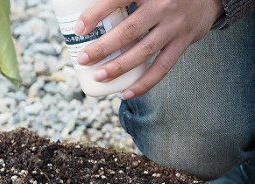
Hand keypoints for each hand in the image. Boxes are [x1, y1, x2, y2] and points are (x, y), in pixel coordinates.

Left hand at [75, 0, 224, 98]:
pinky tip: (125, 93)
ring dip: (119, 67)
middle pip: (129, 30)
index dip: (97, 13)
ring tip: (99, 76)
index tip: (79, 29)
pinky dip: (143, 83)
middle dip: (102, 47)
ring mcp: (175, 25)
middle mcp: (163, 5)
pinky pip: (162, 67)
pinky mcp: (184, 41)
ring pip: (143, 51)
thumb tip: (88, 16)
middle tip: (83, 59)